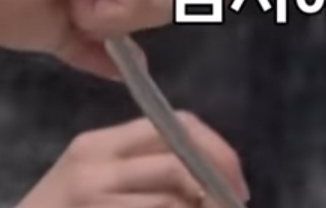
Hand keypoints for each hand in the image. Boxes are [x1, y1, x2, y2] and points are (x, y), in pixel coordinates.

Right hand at [20, 114, 248, 207]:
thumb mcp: (90, 184)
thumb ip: (137, 170)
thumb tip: (206, 176)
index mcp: (96, 145)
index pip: (171, 125)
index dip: (213, 148)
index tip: (233, 178)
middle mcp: (94, 163)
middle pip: (178, 159)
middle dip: (218, 182)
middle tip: (235, 204)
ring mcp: (94, 195)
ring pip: (174, 199)